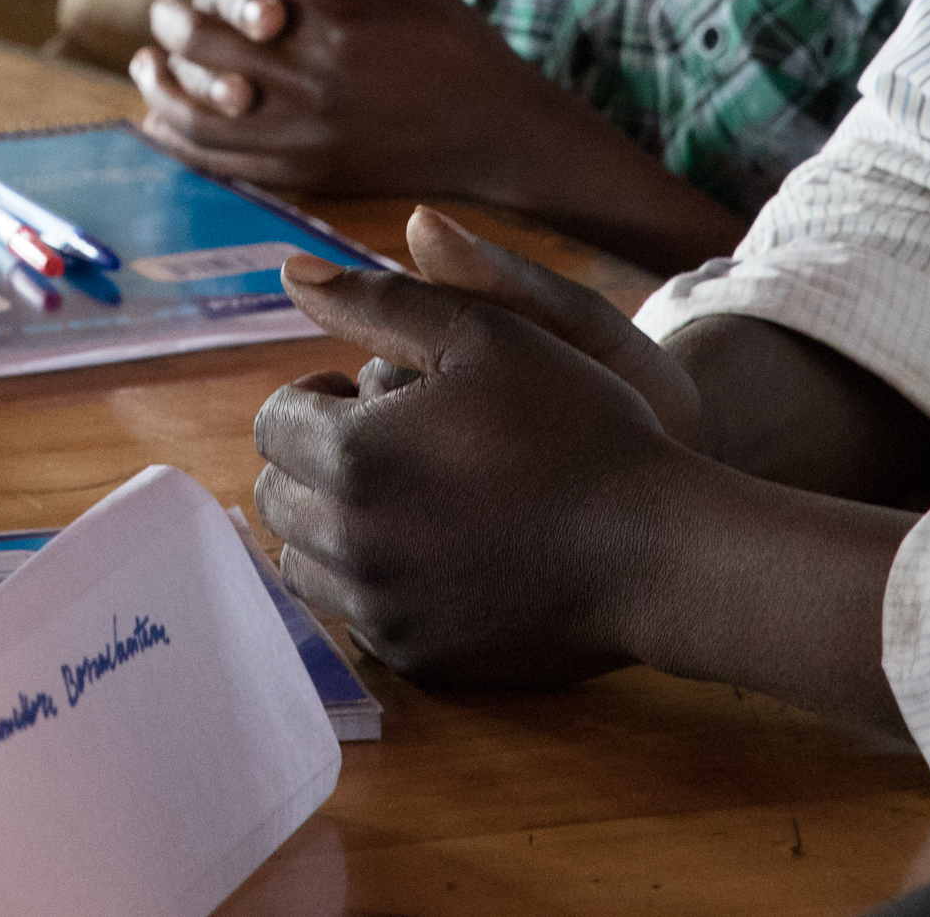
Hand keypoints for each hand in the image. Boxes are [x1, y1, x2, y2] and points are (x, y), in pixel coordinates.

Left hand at [130, 0, 577, 202]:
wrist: (501, 134)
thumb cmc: (454, 42)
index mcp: (345, 14)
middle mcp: (321, 72)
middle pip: (216, 38)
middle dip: (179, 16)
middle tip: (167, 5)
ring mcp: (311, 130)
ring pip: (207, 106)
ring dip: (166, 81)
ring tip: (149, 61)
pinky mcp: (308, 174)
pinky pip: (225, 160)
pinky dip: (182, 138)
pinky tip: (160, 118)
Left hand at [250, 208, 716, 686]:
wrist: (655, 547)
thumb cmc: (576, 422)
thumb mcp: (484, 331)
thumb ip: (377, 299)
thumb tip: (289, 270)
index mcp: (351, 455)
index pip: (273, 422)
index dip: (319, 397)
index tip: (372, 394)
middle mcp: (350, 543)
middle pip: (278, 496)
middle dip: (317, 462)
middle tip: (392, 444)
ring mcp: (381, 609)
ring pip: (305, 563)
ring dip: (336, 524)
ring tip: (411, 497)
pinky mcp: (418, 658)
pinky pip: (357, 616)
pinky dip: (377, 582)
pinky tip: (442, 551)